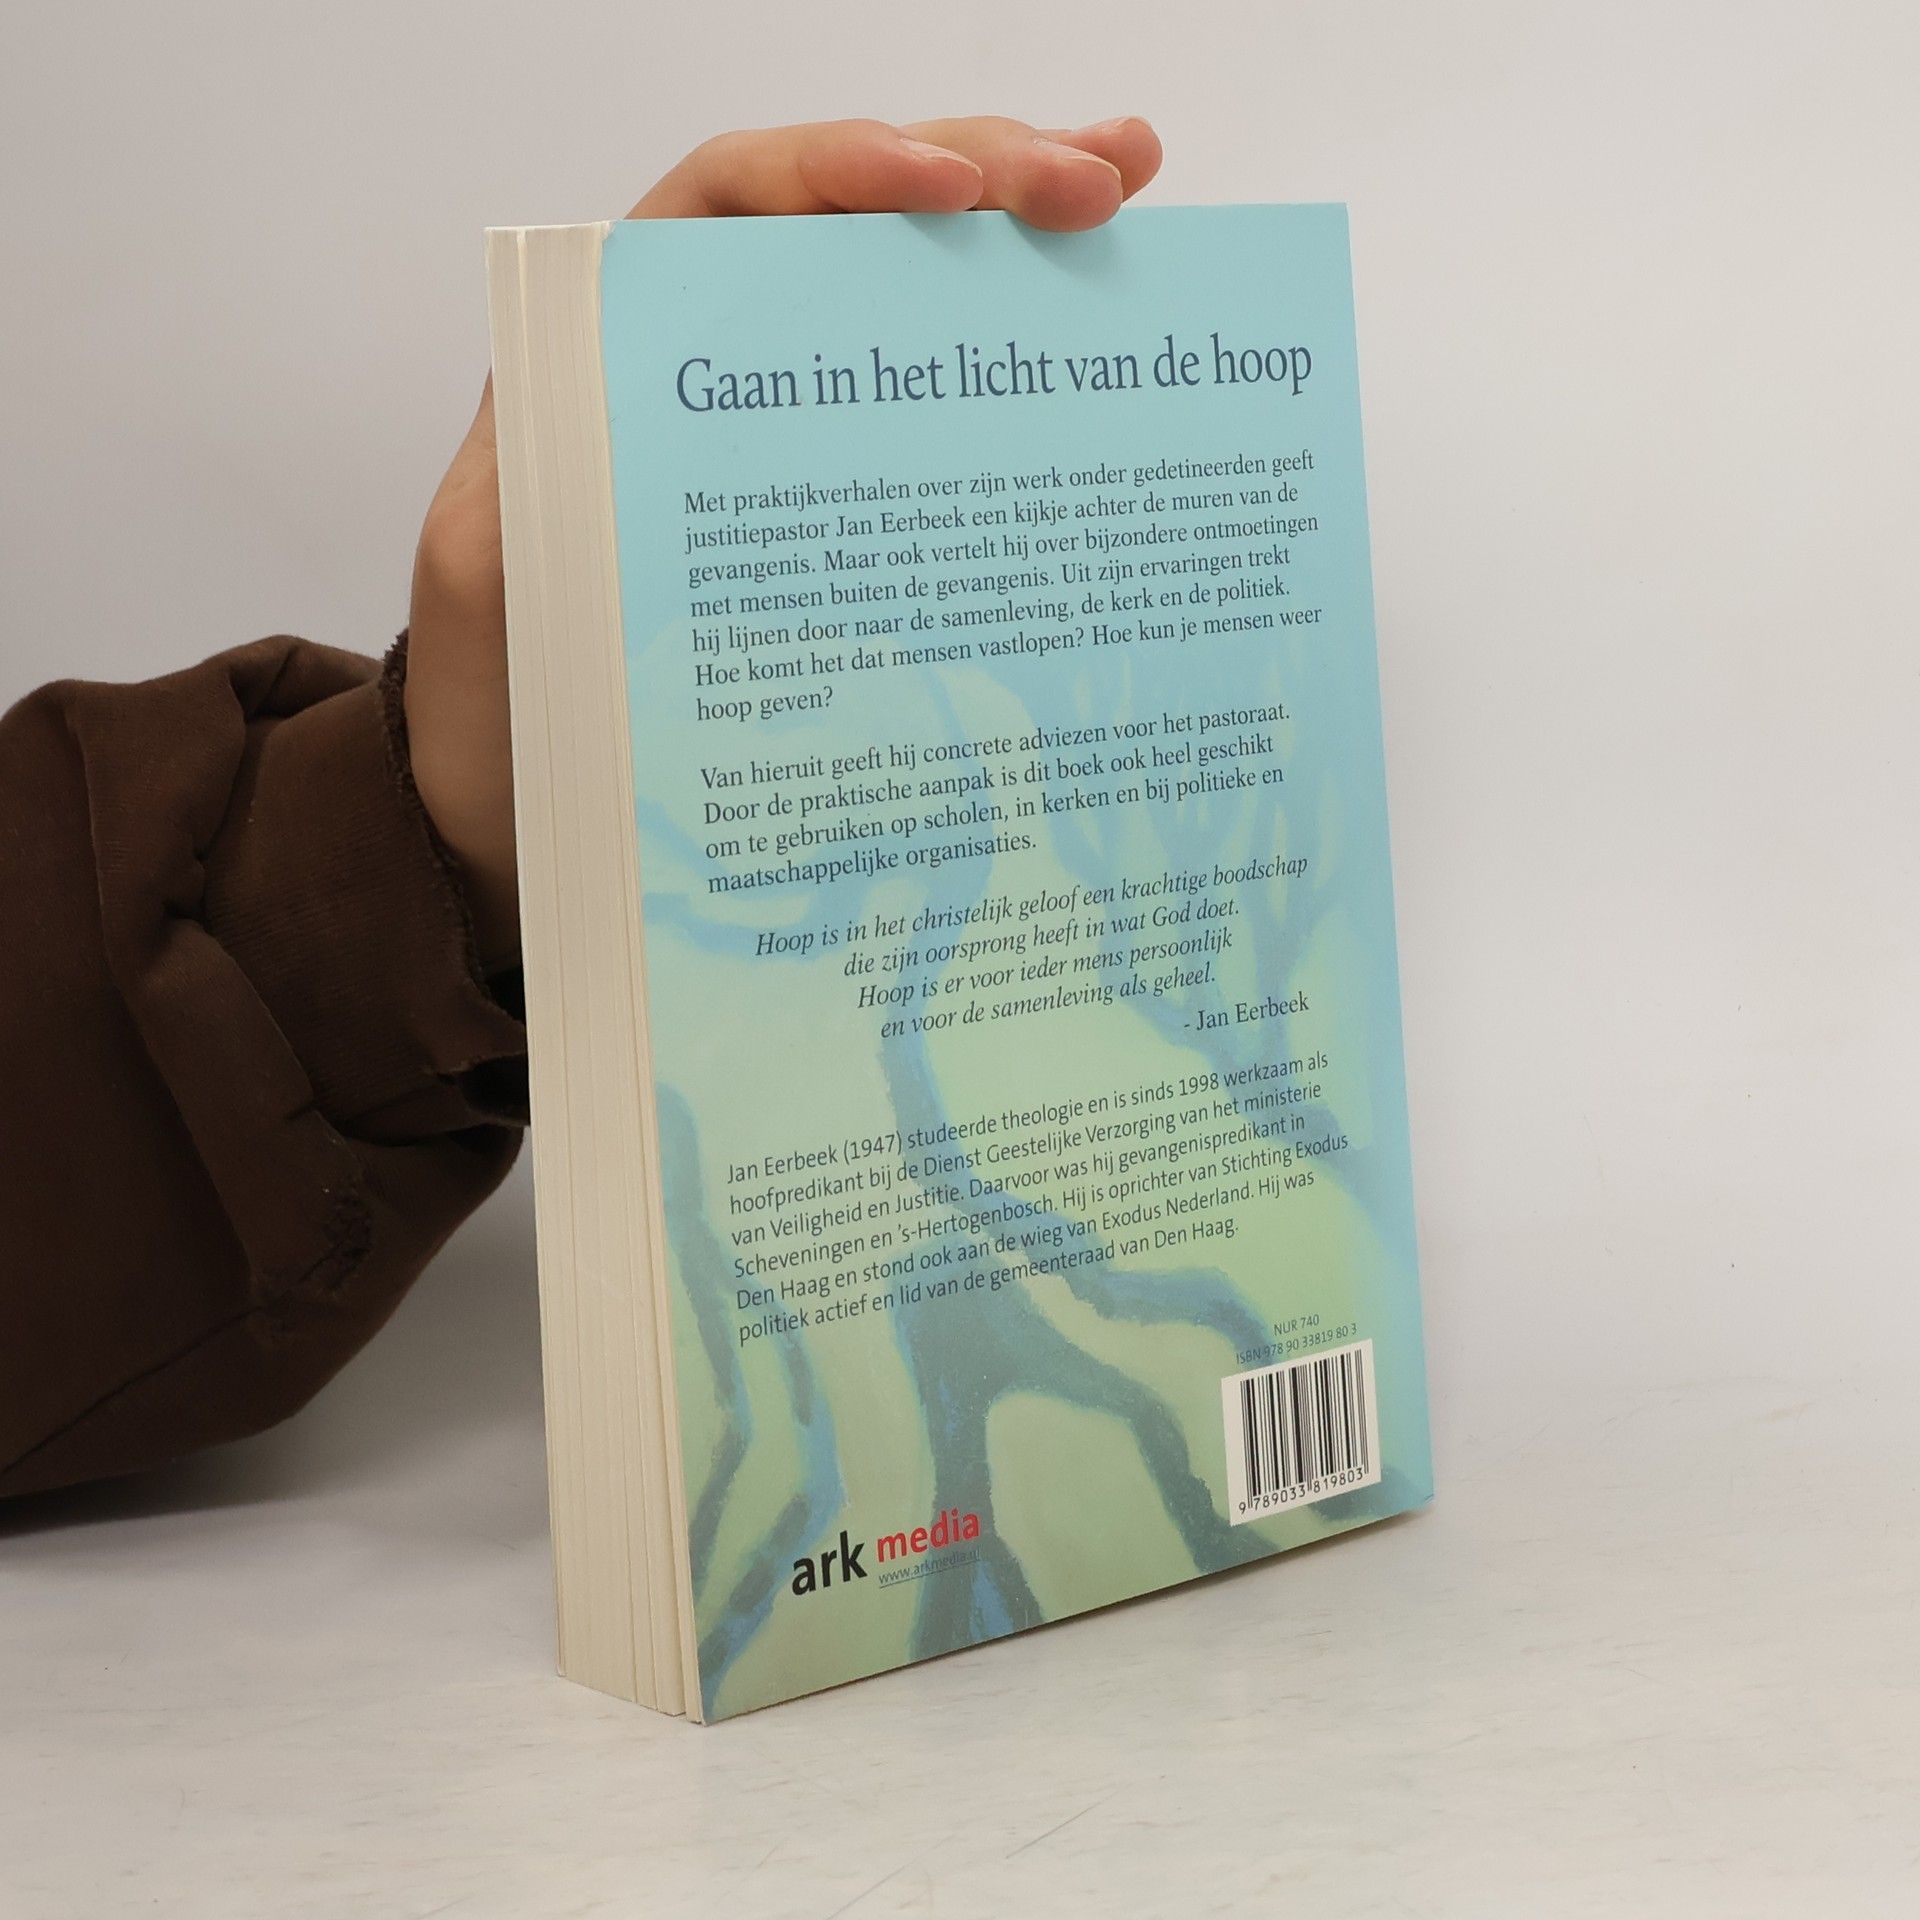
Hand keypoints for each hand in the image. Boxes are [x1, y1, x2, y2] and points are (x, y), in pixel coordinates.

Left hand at [406, 115, 1162, 969]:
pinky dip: (1017, 368)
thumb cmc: (502, 707)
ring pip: (910, 298)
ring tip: (1130, 190)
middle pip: (851, 223)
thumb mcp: (490, 586)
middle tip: (1105, 178)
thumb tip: (629, 414)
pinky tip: (1100, 325)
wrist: (530, 819)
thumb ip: (538, 483)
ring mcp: (791, 442)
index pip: (735, 201)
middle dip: (983, 171)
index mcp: (620, 352)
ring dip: (1023, 234)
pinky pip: (939, 421)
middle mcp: (714, 373)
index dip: (843, 168)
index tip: (951, 192)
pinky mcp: (843, 522)